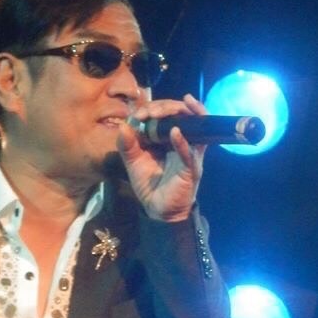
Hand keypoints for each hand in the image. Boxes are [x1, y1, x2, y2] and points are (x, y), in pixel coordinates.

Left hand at [116, 93, 206, 221]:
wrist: (159, 210)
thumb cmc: (149, 185)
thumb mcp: (133, 162)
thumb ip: (127, 145)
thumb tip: (124, 125)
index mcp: (167, 136)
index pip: (166, 112)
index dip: (153, 108)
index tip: (138, 114)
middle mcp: (181, 139)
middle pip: (180, 113)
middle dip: (164, 107)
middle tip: (148, 112)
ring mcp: (189, 151)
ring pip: (193, 124)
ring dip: (178, 113)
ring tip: (163, 111)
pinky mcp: (191, 167)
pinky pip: (190, 151)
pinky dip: (182, 141)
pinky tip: (175, 131)